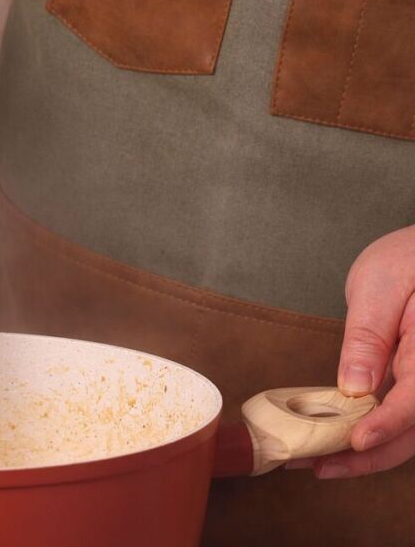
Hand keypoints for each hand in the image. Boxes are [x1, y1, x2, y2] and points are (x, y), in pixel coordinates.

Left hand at [309, 225, 414, 477]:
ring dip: (369, 453)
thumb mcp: (380, 285)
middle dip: (370, 456)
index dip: (388, 424)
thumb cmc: (409, 257)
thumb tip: (354, 387)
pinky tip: (335, 442)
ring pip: (412, 431)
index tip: (356, 441)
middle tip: (318, 466)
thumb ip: (368, 337)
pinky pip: (404, 416)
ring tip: (318, 463)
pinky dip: (373, 433)